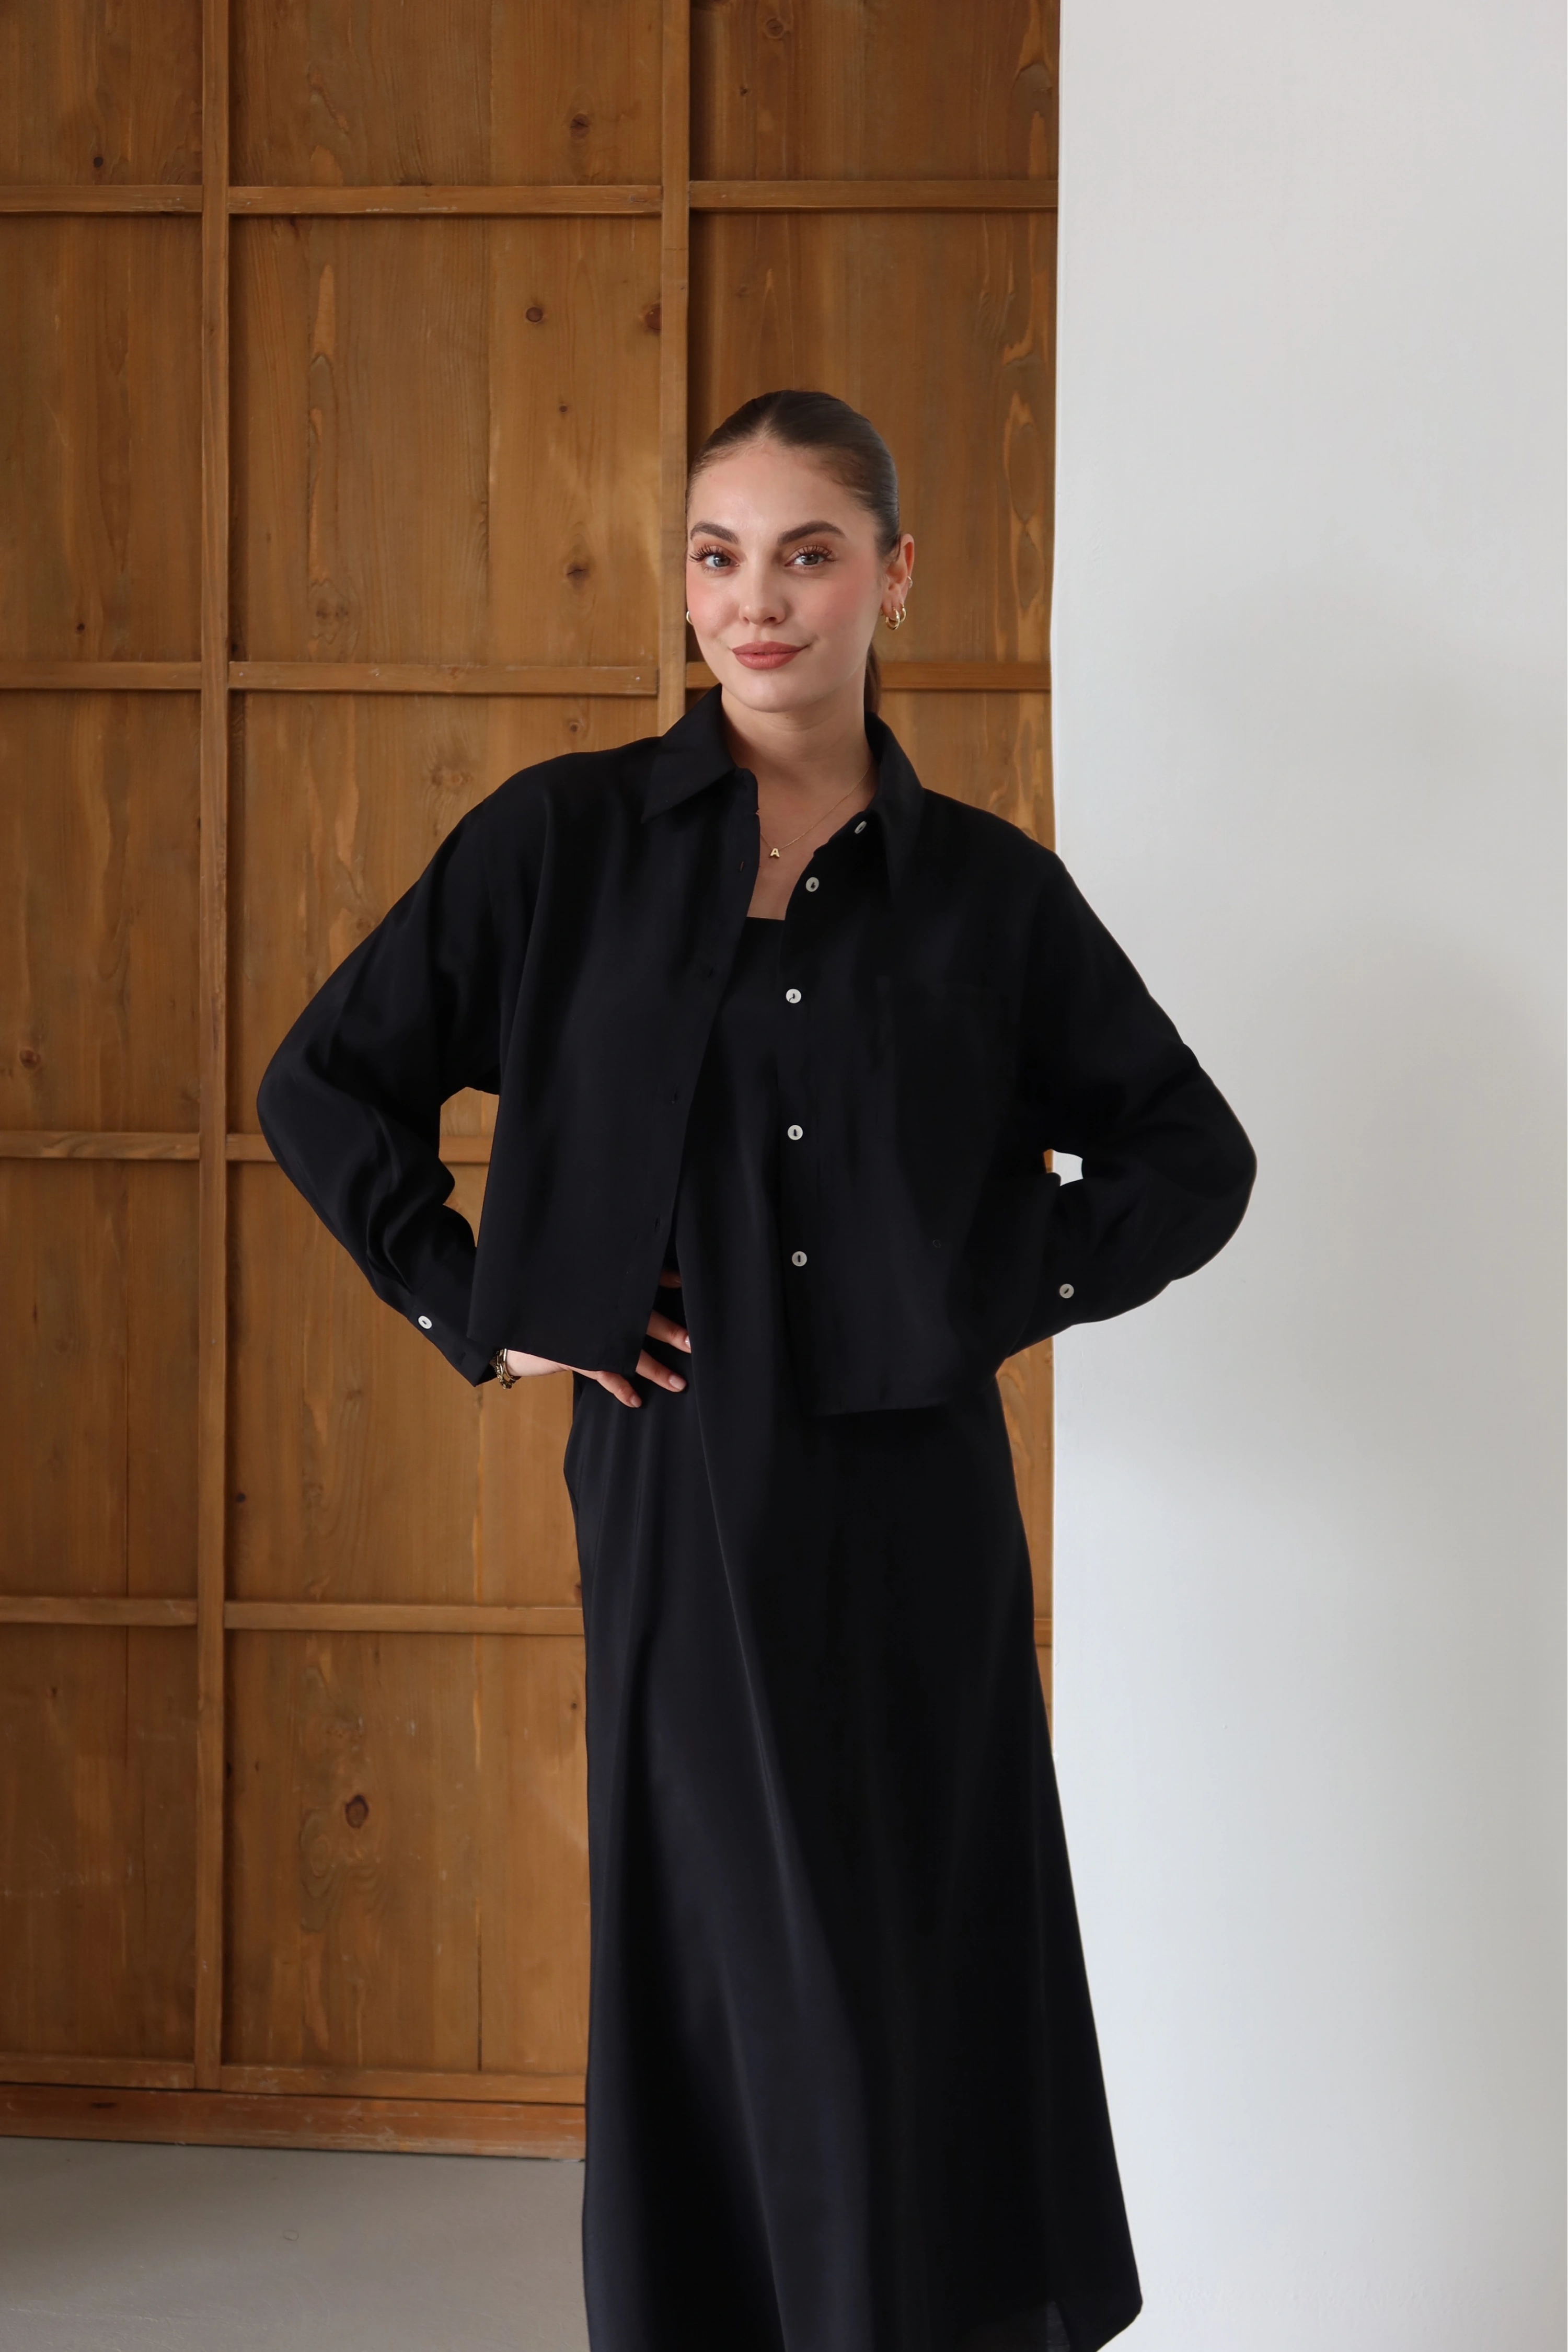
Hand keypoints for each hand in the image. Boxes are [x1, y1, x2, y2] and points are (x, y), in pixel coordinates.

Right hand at [502, 1271, 689, 1408]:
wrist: (512, 1325)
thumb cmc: (555, 1309)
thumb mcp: (582, 1293)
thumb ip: (611, 1284)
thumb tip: (663, 1277)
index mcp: (601, 1291)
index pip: (636, 1281)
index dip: (662, 1278)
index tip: (684, 1282)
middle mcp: (596, 1310)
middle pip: (640, 1317)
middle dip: (669, 1331)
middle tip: (693, 1342)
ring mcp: (586, 1333)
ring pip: (628, 1351)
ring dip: (655, 1369)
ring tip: (678, 1383)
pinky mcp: (573, 1354)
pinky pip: (602, 1373)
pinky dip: (620, 1388)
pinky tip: (636, 1400)